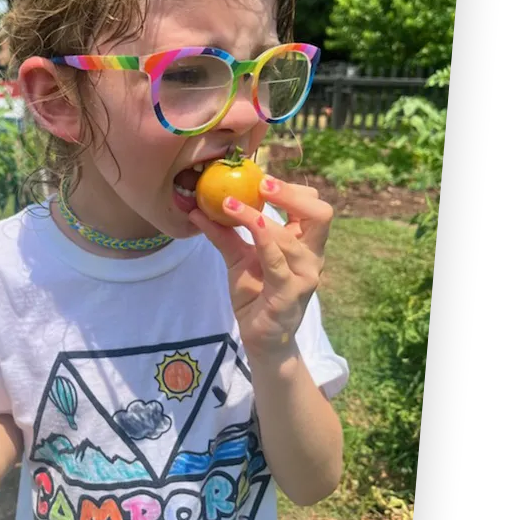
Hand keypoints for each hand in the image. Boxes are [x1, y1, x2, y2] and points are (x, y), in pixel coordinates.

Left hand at [189, 175, 332, 364]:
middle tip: (261, 184)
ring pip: (291, 236)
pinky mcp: (289, 294)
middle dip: (291, 194)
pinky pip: (277, 261)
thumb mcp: (238, 259)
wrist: (261, 339)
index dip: (292, 189)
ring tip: (229, 204)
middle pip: (321, 213)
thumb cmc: (256, 296)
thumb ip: (224, 234)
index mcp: (305, 244)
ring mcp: (305, 276)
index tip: (261, 179)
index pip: (314, 206)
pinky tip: (236, 222)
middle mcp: (312, 257)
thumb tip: (198, 209)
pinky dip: (258, 238)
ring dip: (258, 217)